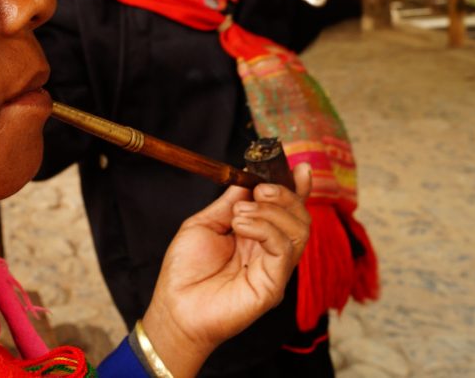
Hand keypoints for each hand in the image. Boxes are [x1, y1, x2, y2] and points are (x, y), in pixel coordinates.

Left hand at [140, 164, 311, 377]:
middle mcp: (270, 252)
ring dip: (271, 212)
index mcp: (257, 235)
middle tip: (260, 190)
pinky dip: (265, 229)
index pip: (287, 210)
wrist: (175, 307)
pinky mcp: (273, 286)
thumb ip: (229, 201)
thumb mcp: (205, 223)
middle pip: (300, 218)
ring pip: (298, 231)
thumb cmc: (186, 270)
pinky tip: (241, 225)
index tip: (300, 168)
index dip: (297, 188)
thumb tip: (248, 177)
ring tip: (240, 213)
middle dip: (285, 195)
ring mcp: (274, 269)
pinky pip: (284, 250)